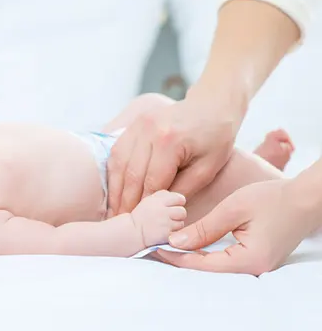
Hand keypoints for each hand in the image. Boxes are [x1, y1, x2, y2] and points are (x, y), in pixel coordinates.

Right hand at [106, 94, 240, 216]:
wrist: (212, 106)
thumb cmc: (216, 139)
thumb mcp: (207, 169)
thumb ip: (182, 189)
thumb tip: (158, 209)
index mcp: (170, 141)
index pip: (150, 181)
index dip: (143, 205)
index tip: (138, 224)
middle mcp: (149, 130)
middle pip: (131, 174)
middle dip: (125, 201)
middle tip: (120, 222)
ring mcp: (138, 125)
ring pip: (118, 163)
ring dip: (114, 188)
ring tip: (113, 209)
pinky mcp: (134, 124)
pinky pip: (117, 151)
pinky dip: (114, 172)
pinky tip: (115, 188)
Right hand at [130, 190, 186, 247]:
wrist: (132, 232)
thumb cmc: (141, 216)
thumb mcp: (149, 201)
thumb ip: (163, 196)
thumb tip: (178, 198)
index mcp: (158, 200)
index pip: (180, 198)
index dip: (178, 203)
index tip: (172, 207)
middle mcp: (162, 210)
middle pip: (182, 211)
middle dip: (178, 215)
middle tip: (169, 218)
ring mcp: (164, 222)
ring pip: (181, 222)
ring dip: (176, 225)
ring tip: (165, 225)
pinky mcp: (166, 233)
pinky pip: (177, 232)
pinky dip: (172, 233)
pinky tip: (164, 232)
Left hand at [155, 179, 313, 274]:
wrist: (306, 199)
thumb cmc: (273, 199)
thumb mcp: (233, 209)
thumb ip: (204, 228)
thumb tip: (174, 242)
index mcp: (248, 260)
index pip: (202, 265)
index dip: (175, 257)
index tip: (154, 247)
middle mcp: (254, 270)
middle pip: (207, 271)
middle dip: (180, 260)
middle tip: (155, 249)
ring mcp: (257, 267)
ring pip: (216, 268)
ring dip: (193, 258)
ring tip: (167, 248)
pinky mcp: (257, 260)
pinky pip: (226, 262)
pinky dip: (207, 255)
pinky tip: (191, 246)